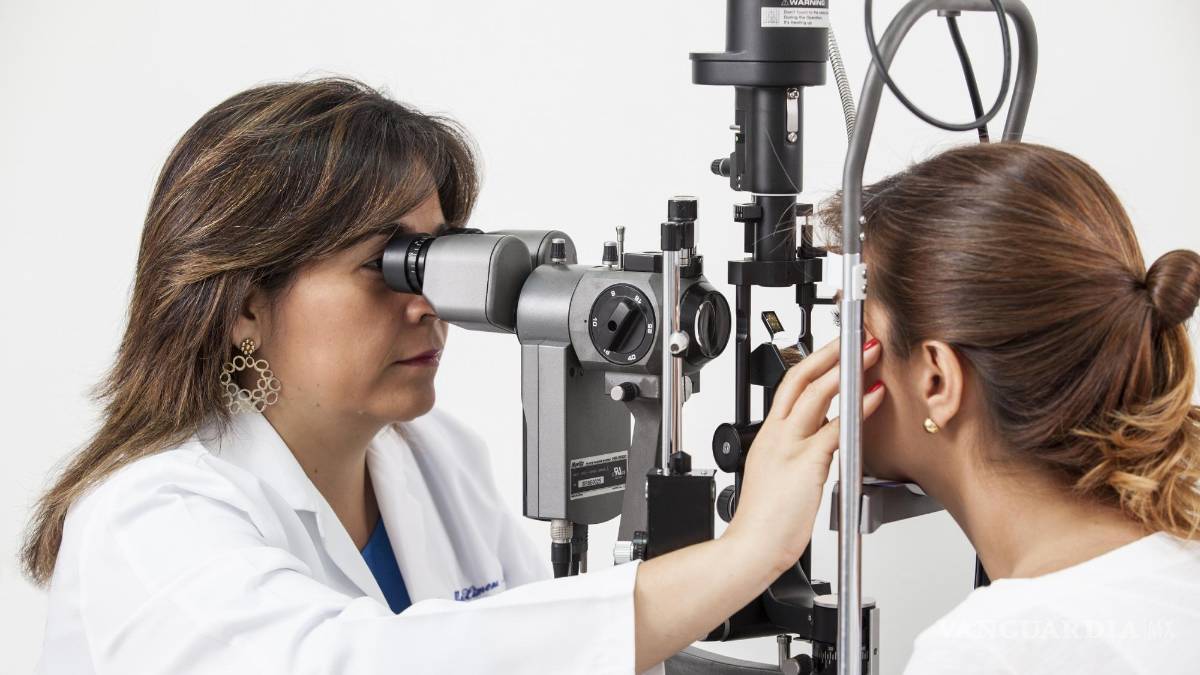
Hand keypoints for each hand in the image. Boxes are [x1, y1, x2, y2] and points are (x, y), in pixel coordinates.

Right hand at [723, 337, 884, 574]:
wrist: (752, 546)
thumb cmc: (766, 518)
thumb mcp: (779, 474)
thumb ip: (798, 451)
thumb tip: (822, 439)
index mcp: (769, 435)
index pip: (789, 386)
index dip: (814, 363)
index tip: (834, 350)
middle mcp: (776, 434)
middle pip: (800, 378)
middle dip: (830, 352)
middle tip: (856, 336)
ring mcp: (790, 446)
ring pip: (816, 394)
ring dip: (845, 369)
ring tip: (869, 352)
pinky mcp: (806, 463)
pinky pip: (835, 428)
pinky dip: (857, 408)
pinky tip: (873, 397)